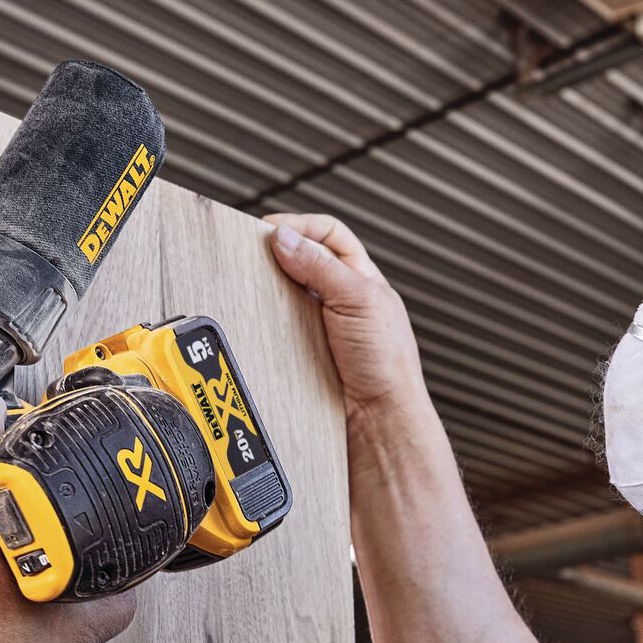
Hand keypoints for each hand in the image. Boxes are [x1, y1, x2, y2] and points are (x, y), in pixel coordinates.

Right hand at [267, 215, 428, 421]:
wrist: (376, 417)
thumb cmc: (387, 364)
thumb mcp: (358, 300)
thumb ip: (321, 266)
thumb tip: (284, 237)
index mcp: (360, 277)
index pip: (327, 233)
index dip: (300, 225)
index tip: (270, 230)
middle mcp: (339, 296)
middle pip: (300, 259)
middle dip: (278, 255)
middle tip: (255, 256)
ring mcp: (318, 323)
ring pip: (284, 292)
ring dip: (268, 288)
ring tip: (254, 285)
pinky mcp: (301, 349)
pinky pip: (276, 326)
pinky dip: (265, 320)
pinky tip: (261, 320)